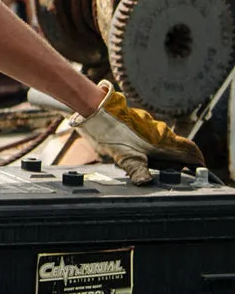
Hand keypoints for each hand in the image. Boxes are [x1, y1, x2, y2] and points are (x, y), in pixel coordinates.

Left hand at [72, 81, 204, 185]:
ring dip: (162, 153)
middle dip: (177, 161)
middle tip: (172, 173)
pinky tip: (137, 152)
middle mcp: (160, 131)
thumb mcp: (125, 157)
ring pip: (162, 141)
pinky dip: (149, 146)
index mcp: (163, 140)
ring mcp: (149, 124)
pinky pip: (149, 135)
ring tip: (152, 165)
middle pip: (177, 147)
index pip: (190, 150)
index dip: (197, 161)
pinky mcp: (137, 121)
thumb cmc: (110, 134)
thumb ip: (138, 171)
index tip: (198, 171)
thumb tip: (146, 183)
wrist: (94, 110)